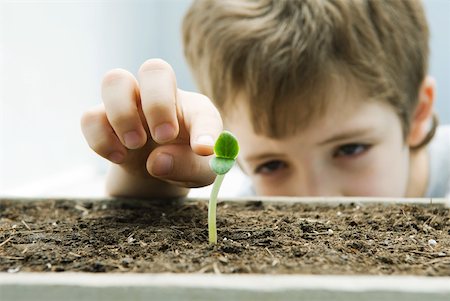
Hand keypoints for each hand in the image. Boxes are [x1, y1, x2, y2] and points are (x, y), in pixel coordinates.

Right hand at [81, 59, 222, 196]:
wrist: (159, 170)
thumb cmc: (186, 162)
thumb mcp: (200, 174)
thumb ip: (189, 167)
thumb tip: (157, 162)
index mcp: (194, 109)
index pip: (203, 111)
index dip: (204, 130)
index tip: (203, 151)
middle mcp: (161, 96)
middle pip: (154, 70)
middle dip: (157, 103)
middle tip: (163, 136)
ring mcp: (130, 105)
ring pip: (114, 80)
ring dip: (122, 113)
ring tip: (135, 144)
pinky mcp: (104, 121)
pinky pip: (90, 117)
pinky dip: (100, 139)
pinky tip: (119, 157)